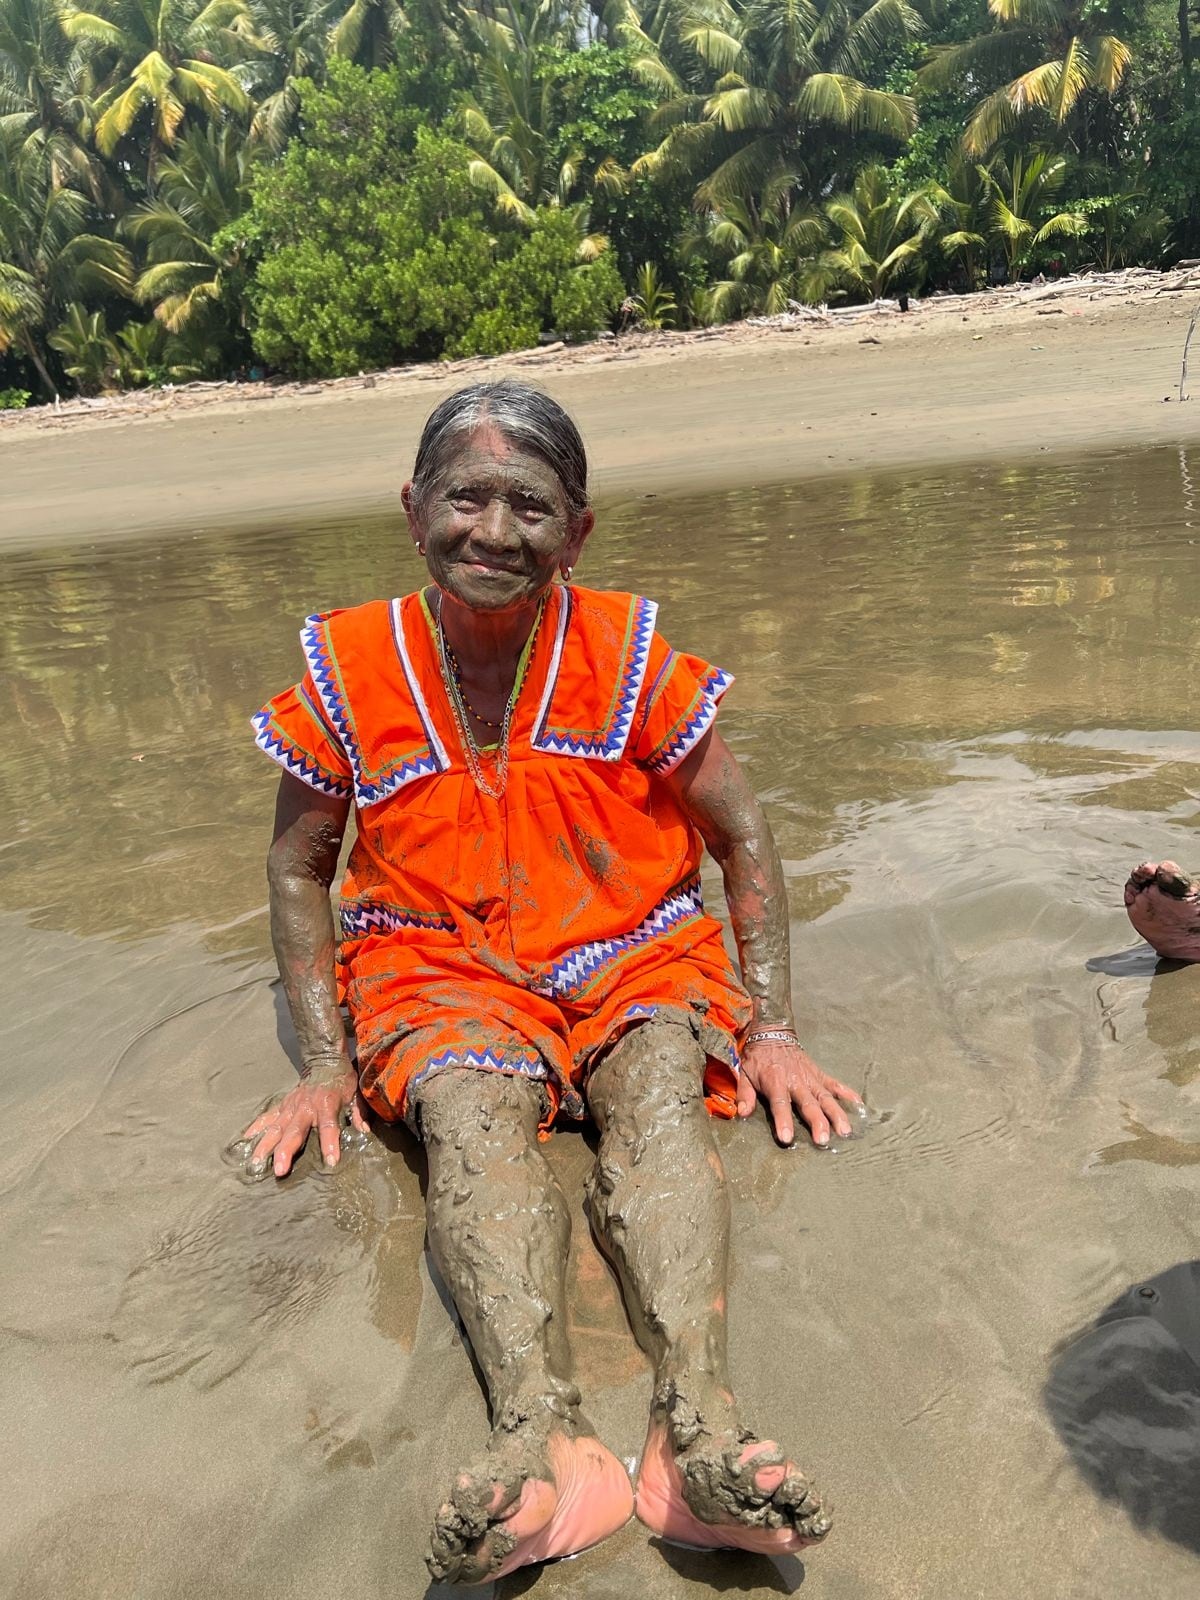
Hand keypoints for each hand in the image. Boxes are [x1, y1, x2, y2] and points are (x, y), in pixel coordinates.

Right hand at [234, 1066, 366, 1177]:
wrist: (324, 1060)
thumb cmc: (343, 1081)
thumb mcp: (357, 1094)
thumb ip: (359, 1113)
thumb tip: (364, 1131)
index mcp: (327, 1104)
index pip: (329, 1126)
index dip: (330, 1143)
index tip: (331, 1161)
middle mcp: (306, 1106)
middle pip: (294, 1131)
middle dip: (286, 1151)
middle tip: (279, 1170)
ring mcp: (291, 1106)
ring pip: (276, 1127)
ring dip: (265, 1145)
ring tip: (256, 1163)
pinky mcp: (282, 1105)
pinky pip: (267, 1118)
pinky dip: (256, 1129)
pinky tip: (245, 1142)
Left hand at [738, 1040, 861, 1147]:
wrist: (773, 1032)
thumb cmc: (757, 1058)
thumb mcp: (744, 1073)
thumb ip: (744, 1094)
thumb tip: (742, 1113)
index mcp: (775, 1082)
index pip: (780, 1104)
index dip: (783, 1120)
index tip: (787, 1138)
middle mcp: (796, 1081)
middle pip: (809, 1104)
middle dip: (817, 1122)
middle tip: (824, 1140)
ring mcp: (811, 1078)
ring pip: (826, 1097)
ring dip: (836, 1114)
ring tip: (846, 1131)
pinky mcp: (819, 1074)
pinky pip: (835, 1084)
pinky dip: (847, 1094)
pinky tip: (859, 1106)